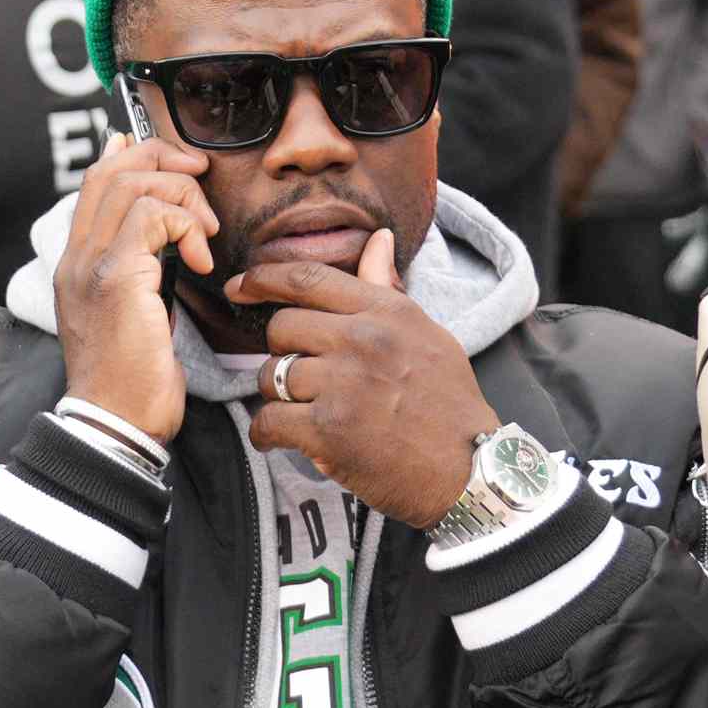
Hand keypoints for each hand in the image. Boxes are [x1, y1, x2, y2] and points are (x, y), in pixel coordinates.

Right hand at [55, 134, 217, 443]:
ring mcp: (92, 264)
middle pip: (110, 169)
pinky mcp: (118, 276)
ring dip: (183, 195)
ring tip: (205, 233)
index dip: (133, 154)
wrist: (115, 425)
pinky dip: (187, 224)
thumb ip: (144, 272)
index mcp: (77, 265)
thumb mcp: (135, 316)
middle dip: (162, 157)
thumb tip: (165, 235)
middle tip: (200, 175)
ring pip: (133, 184)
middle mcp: (77, 257)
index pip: (94, 183)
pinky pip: (154, 215)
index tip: (175, 161)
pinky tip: (202, 258)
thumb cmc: (131, 383)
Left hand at [230, 230, 498, 529]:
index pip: (308, 279)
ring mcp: (344, 384)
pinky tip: (280, 438)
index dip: (263, 279)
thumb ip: (387, 289)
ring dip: (278, 396)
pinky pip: (268, 421)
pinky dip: (266, 434)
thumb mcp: (427, 333)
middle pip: (281, 328)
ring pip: (271, 376)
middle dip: (281, 352)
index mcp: (385, 312)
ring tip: (305, 411)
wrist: (468, 468)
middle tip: (302, 376)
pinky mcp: (328, 430)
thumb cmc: (448, 402)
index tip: (239, 286)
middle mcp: (363, 340)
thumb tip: (378, 238)